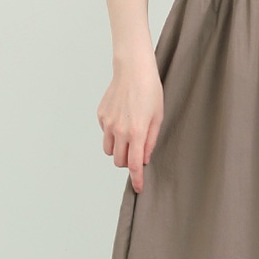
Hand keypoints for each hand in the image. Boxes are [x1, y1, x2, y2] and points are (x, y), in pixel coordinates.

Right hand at [97, 50, 163, 191]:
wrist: (133, 70)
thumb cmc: (150, 91)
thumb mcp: (157, 117)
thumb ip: (150, 141)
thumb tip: (144, 159)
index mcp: (136, 132)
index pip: (134, 164)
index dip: (136, 179)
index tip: (138, 188)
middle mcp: (119, 130)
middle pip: (119, 161)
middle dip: (128, 162)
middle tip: (137, 152)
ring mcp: (107, 123)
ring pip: (109, 150)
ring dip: (119, 150)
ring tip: (129, 136)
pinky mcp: (101, 115)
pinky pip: (105, 133)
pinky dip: (113, 133)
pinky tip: (123, 118)